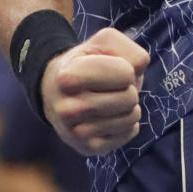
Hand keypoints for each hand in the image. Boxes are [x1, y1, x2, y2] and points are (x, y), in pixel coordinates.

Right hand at [41, 26, 148, 155]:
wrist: (55, 91)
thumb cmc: (86, 63)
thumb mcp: (104, 43)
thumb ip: (128, 49)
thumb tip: (137, 72)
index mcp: (68, 77)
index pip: (126, 74)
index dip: (125, 68)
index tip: (109, 68)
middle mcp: (67, 109)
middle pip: (130, 98)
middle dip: (128, 88)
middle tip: (110, 87)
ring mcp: (76, 133)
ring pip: (131, 117)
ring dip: (129, 106)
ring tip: (111, 100)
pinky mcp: (88, 148)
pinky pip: (129, 133)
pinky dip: (128, 123)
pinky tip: (111, 116)